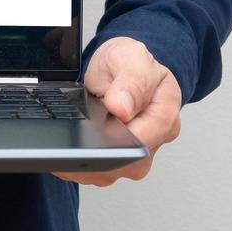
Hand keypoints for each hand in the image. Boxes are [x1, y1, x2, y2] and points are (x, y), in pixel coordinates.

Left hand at [53, 36, 181, 186]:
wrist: (119, 68)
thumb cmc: (128, 63)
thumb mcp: (131, 57)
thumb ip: (131, 81)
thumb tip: (122, 108)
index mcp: (164, 112)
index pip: (146, 137)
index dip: (120, 137)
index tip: (99, 129)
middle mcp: (154, 138)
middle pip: (129, 162)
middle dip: (99, 151)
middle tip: (76, 138)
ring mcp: (137, 153)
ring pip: (110, 172)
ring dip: (86, 162)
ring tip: (68, 144)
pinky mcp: (118, 161)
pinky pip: (96, 172)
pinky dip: (78, 165)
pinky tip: (67, 153)